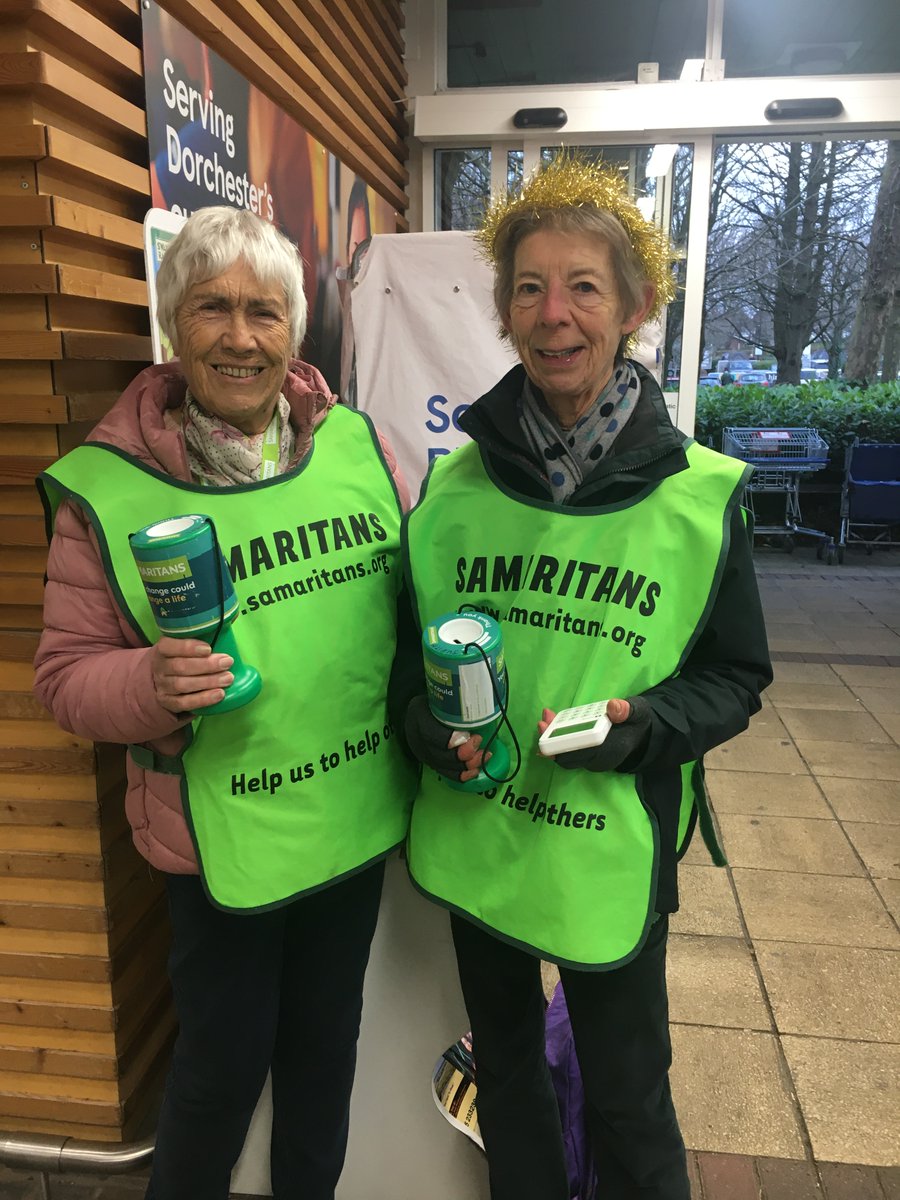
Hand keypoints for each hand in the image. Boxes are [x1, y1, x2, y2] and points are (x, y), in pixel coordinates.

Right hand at [150, 636, 233, 714]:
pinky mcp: (168, 702)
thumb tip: (231, 617)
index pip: (168, 647)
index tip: (208, 648)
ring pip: (182, 685)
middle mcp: (160, 668)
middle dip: (206, 665)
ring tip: (228, 678)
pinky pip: (184, 703)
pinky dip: (203, 699)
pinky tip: (219, 694)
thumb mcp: (186, 645)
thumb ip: (203, 635)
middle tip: (227, 662)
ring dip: (208, 682)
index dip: (187, 647)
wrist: (165, 680)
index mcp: (162, 650)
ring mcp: (162, 686)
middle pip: (180, 667)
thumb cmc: (183, 657)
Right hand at [404, 695, 489, 782]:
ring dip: (467, 764)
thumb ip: (454, 698)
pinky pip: (446, 773)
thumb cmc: (433, 701)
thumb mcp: (439, 694)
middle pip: (438, 754)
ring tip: (485, 755)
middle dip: (462, 753)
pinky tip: (476, 769)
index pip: (430, 732)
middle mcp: (417, 738)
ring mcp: (423, 753)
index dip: (450, 739)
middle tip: (479, 742)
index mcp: (418, 715)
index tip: (469, 735)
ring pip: (444, 766)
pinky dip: (463, 774)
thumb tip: (478, 695)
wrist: (415, 715)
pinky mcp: (431, 763)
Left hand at [537, 697, 651, 772]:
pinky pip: (568, 752)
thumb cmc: (636, 723)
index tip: (554, 731)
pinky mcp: (586, 756)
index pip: (585, 753)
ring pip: (566, 756)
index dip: (567, 744)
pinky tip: (548, 728)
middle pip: (570, 757)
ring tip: (544, 721)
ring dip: (552, 740)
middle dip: (553, 742)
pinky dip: (556, 741)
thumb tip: (613, 707)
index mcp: (613, 750)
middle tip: (542, 723)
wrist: (641, 737)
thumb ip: (627, 710)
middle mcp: (599, 760)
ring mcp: (591, 760)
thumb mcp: (638, 712)